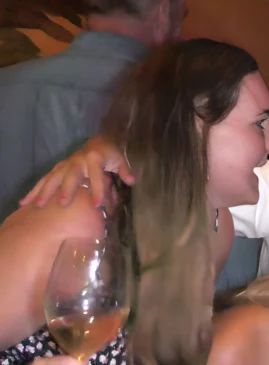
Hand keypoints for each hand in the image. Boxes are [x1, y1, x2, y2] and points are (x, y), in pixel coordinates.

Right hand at [19, 136, 133, 207]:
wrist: (97, 142)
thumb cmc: (110, 154)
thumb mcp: (120, 160)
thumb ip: (124, 170)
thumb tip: (132, 181)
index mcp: (93, 159)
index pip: (96, 176)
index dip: (97, 190)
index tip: (98, 205)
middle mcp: (76, 161)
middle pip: (70, 176)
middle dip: (66, 189)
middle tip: (63, 203)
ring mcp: (65, 165)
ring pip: (53, 178)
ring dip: (45, 191)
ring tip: (39, 205)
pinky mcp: (57, 169)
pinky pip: (44, 180)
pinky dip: (34, 190)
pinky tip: (24, 202)